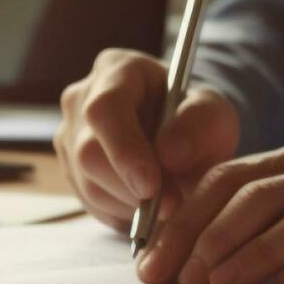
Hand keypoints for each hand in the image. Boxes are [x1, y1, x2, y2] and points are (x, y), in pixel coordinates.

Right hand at [55, 49, 240, 229]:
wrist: (181, 138)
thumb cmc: (196, 120)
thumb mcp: (214, 114)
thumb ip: (198, 125)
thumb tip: (169, 154)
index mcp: (116, 69)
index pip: (105, 109)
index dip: (125, 151)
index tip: (151, 187)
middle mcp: (81, 98)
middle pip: (89, 153)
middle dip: (131, 189)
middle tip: (172, 207)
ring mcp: (68, 135)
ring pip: (87, 183)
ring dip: (129, 205)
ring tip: (166, 204)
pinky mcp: (68, 168)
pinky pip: (87, 202)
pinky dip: (120, 213)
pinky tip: (146, 206)